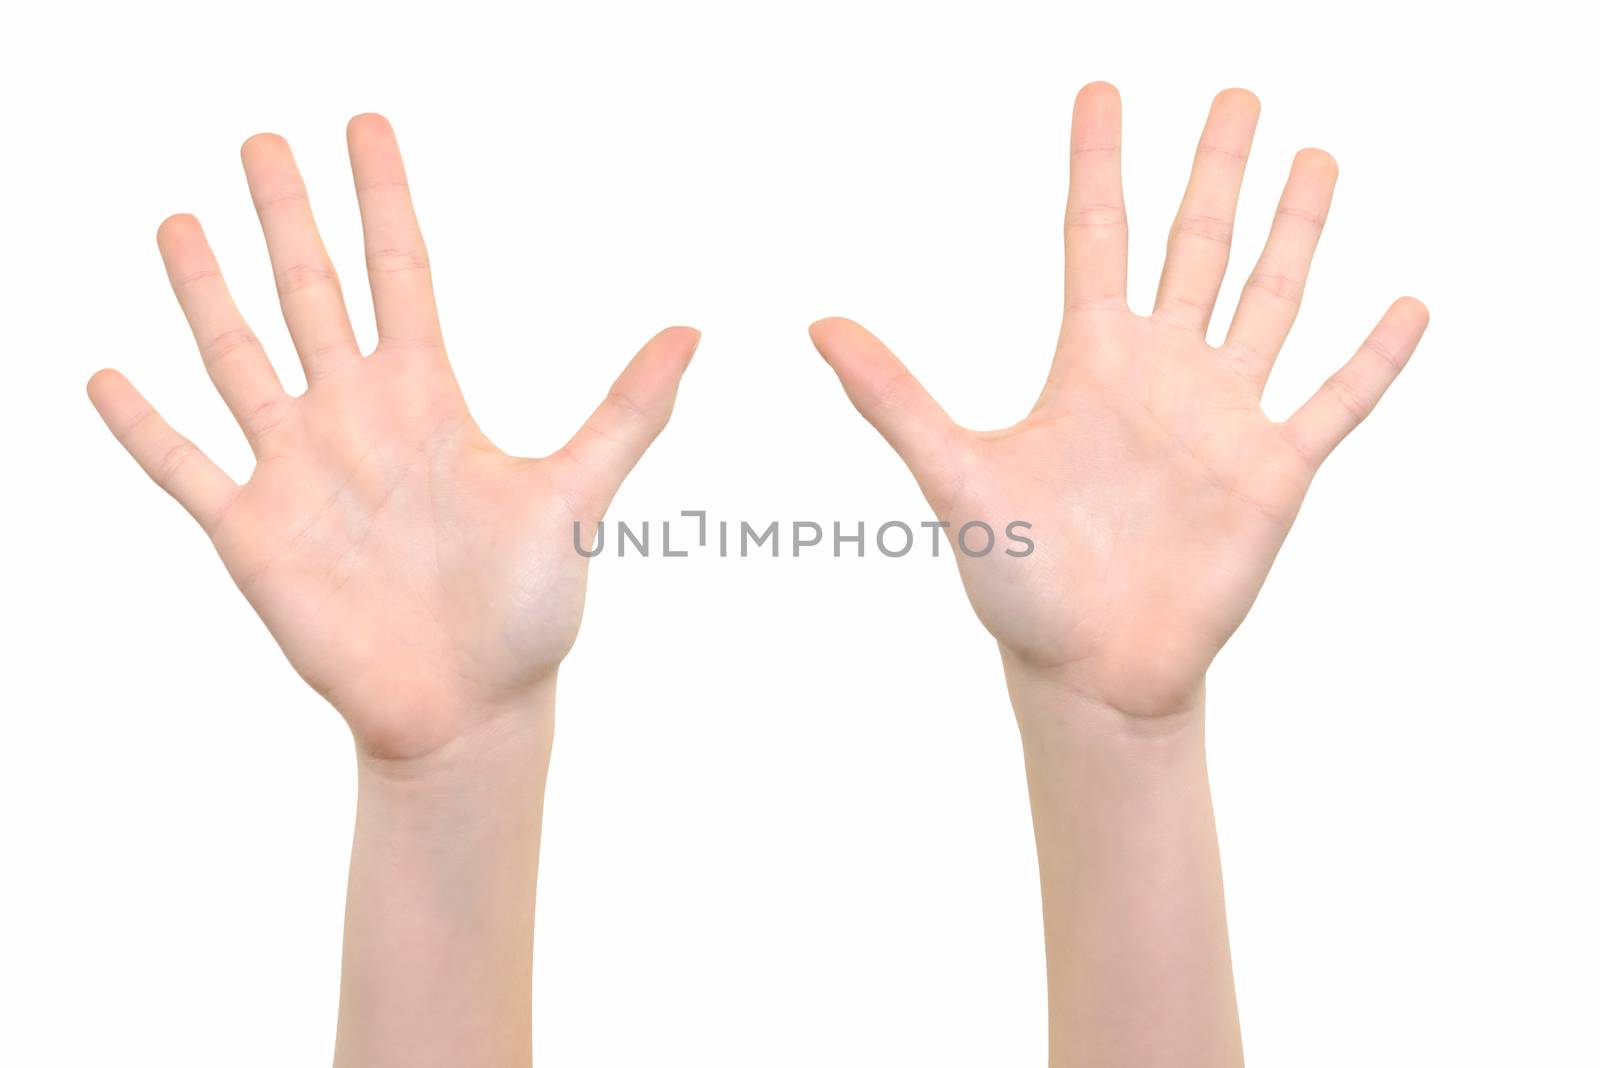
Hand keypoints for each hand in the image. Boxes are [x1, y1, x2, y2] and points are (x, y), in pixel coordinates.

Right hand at [89, 115, 698, 759]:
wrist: (470, 710)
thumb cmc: (528, 612)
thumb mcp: (578, 499)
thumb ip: (627, 412)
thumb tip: (694, 330)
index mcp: (429, 400)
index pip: (402, 273)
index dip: (383, 199)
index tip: (365, 126)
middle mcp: (357, 419)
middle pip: (311, 293)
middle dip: (287, 216)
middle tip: (261, 137)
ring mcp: (299, 472)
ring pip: (238, 360)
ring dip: (205, 294)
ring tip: (177, 222)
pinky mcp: (252, 535)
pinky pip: (184, 469)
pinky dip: (144, 428)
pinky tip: (104, 374)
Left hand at [811, 83, 1427, 718]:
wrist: (1092, 674)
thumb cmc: (1019, 585)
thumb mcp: (956, 477)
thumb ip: (896, 399)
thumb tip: (816, 324)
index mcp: (1088, 363)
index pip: (1095, 236)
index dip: (1098, 163)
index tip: (1101, 89)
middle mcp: (1161, 374)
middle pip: (1195, 247)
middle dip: (1216, 171)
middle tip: (1236, 92)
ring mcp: (1223, 418)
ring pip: (1269, 301)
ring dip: (1295, 233)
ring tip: (1316, 158)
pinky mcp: (1275, 472)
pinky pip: (1336, 401)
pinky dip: (1373, 358)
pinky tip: (1407, 303)